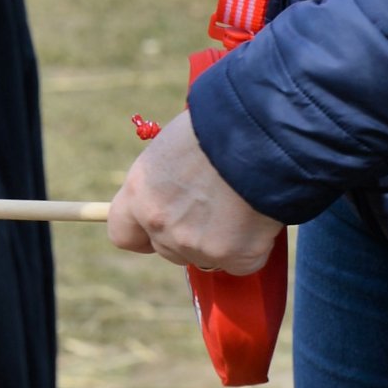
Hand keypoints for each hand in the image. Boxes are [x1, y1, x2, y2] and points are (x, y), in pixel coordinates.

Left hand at [107, 110, 281, 274]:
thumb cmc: (221, 125)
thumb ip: (166, 180)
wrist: (265, 134)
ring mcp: (196, 245)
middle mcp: (160, 223)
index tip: (156, 228)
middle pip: (166, 249)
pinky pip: (241, 262)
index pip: (121, 233)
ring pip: (205, 257)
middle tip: (215, 208)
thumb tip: (175, 192)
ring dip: (221, 241)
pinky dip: (253, 247)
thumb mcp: (176, 145)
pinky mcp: (234, 257)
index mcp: (140, 191)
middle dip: (188, 236)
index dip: (141, 233)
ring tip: (241, 204)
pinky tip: (260, 216)